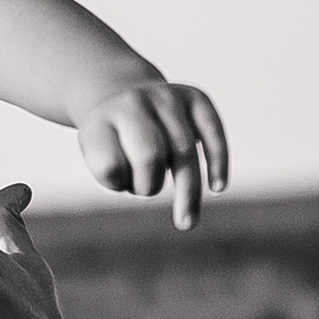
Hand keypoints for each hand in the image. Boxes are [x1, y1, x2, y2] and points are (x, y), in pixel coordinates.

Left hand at [75, 78, 228, 230]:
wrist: (121, 99)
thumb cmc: (114, 145)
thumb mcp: (100, 162)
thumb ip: (122, 177)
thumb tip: (170, 188)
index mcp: (100, 122)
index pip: (109, 165)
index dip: (116, 184)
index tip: (118, 183)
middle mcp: (132, 103)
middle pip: (150, 155)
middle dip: (150, 185)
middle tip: (145, 191)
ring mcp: (166, 97)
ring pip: (183, 151)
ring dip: (185, 190)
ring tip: (186, 222)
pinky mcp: (195, 97)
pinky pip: (212, 132)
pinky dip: (217, 162)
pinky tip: (217, 188)